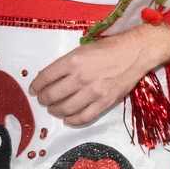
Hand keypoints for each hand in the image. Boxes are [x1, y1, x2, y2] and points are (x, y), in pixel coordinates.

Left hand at [30, 23, 169, 126]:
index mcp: (73, 60)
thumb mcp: (83, 48)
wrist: (135, 53)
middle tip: (43, 100)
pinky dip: (72, 120)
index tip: (34, 90)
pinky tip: (68, 119)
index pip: (46, 77)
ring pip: (65, 108)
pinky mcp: (104, 102)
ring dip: (55, 110)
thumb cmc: (108, 47)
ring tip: (54, 109)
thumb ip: (67, 63)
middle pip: (52, 95)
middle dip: (44, 99)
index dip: (36, 86)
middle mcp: (80, 77)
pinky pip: (83, 117)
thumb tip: (51, 78)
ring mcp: (93, 91)